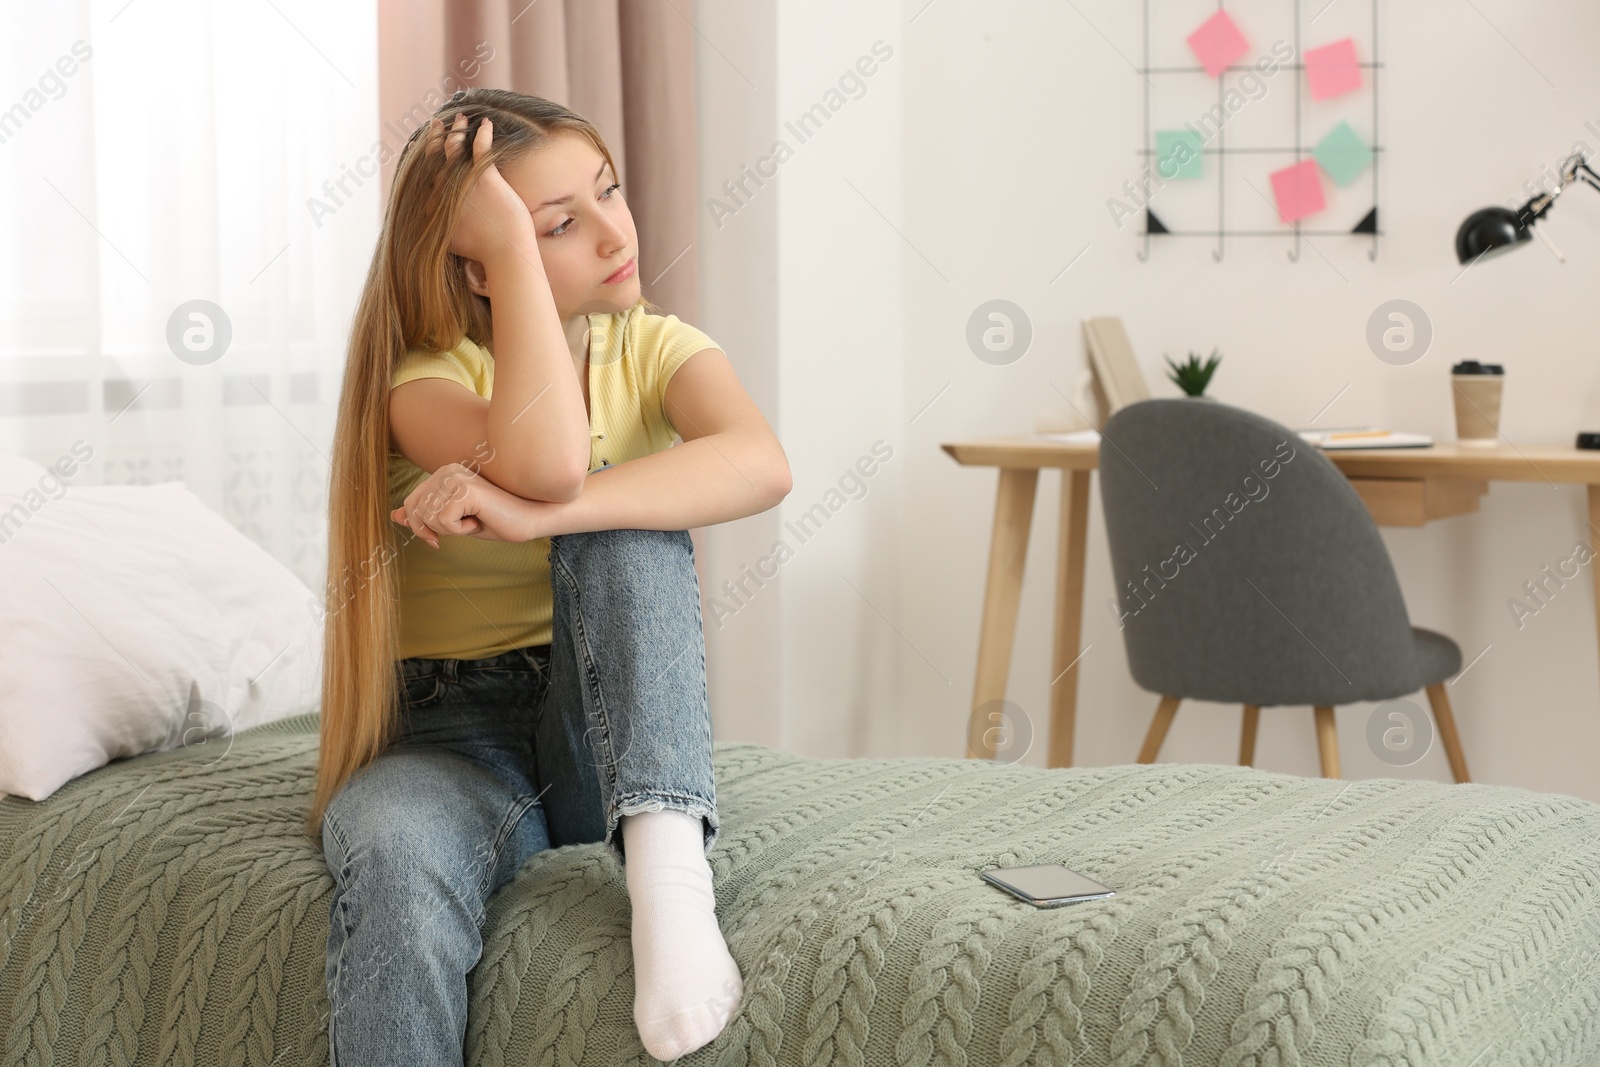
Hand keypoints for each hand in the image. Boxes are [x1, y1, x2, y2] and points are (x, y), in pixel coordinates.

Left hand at [391, 462, 530, 545]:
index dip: (420, 527)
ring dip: (451, 530)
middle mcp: (447, 470)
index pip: (411, 503)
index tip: (437, 540)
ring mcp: (456, 478)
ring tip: (475, 520)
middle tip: (462, 528)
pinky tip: (480, 520)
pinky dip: (461, 531)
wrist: (531, 518)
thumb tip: (394, 516)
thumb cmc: (497, 520)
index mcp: (443, 474)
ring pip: (428, 517)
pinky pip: (444, 521)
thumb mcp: (455, 521)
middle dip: (433, 530)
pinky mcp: (465, 490)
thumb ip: (426, 516)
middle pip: (415, 511)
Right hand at [430, 112, 541, 274]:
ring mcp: (463, 182)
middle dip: (435, 138)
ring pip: (454, 148)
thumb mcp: (452, 244)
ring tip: (460, 118)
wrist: (504, 254)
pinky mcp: (484, 178)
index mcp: (435, 205)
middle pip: (436, 157)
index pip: (425, 174)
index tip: (419, 144)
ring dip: (456, 130)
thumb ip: (442, 232)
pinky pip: (479, 148)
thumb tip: (436, 233)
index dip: (422, 157)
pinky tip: (485, 123)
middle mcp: (445, 190)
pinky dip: (482, 133)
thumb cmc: (484, 252)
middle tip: (436, 123)